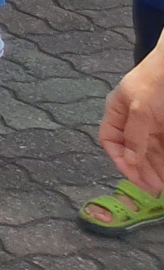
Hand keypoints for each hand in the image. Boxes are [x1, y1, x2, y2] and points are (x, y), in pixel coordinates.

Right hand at [102, 45, 163, 192]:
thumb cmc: (154, 81)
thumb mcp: (141, 107)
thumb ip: (135, 136)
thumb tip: (129, 162)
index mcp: (117, 111)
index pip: (110, 140)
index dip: (118, 159)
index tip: (132, 175)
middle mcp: (132, 120)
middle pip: (132, 150)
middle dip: (141, 170)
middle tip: (153, 188)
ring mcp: (150, 124)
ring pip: (149, 153)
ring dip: (155, 169)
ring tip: (162, 184)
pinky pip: (162, 148)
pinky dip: (163, 161)